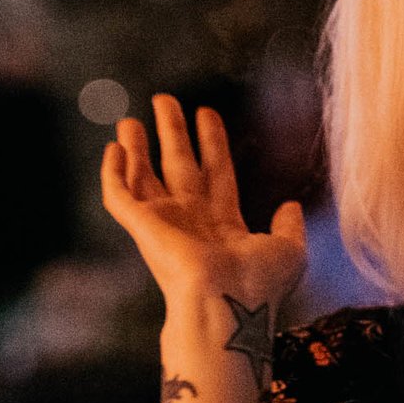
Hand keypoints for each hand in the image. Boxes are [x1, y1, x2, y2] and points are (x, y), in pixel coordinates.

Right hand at [101, 94, 307, 307]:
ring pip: (143, 177)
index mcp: (224, 225)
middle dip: (171, 132)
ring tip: (128, 118)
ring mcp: (164, 224)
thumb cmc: (260, 285)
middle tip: (164, 99)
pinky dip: (112, 172)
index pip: (216, 171)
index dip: (211, 141)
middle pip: (178, 165)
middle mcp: (191, 221)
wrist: (228, 303)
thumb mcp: (288, 250)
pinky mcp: (141, 227)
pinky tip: (113, 148)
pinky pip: (119, 195)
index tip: (207, 112)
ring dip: (135, 147)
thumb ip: (289, 226)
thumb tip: (291, 205)